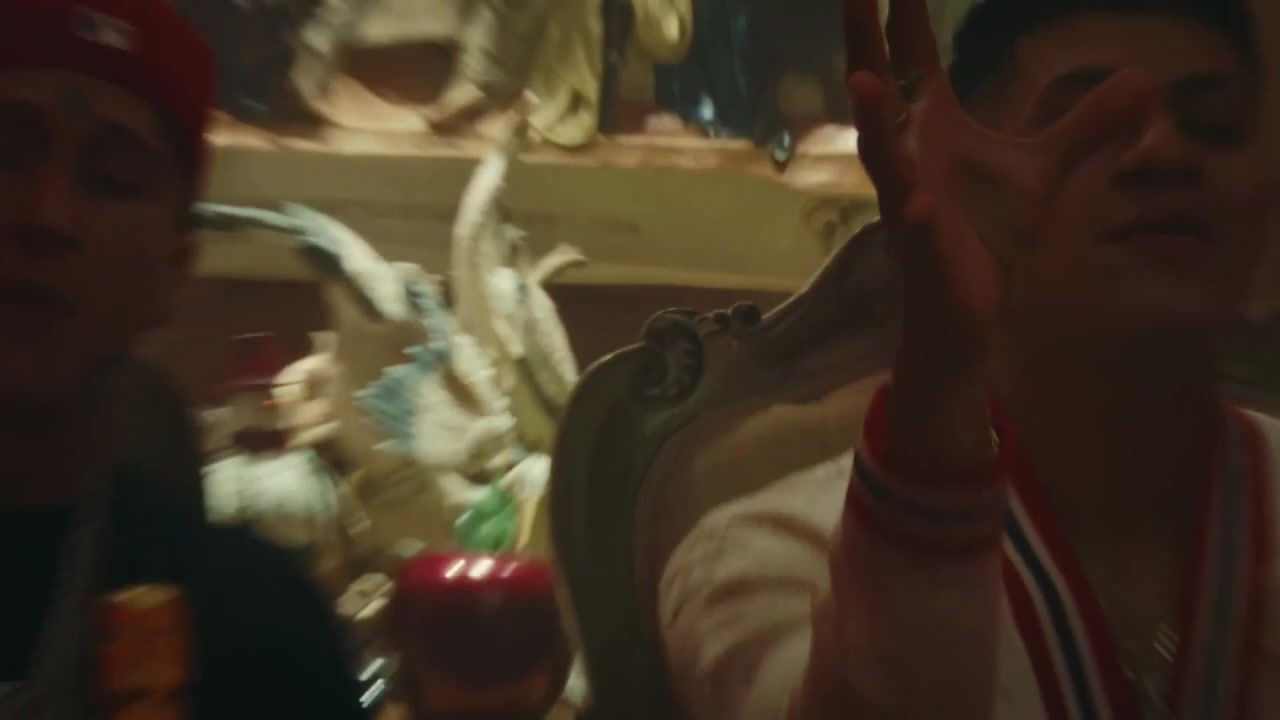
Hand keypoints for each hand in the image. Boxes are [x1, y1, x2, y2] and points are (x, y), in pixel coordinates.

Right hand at [843, 0, 1155, 463]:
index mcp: (932, 136)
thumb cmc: (991, 240)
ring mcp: (910, 207)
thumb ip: (1086, 126)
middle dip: (864, 45)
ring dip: (873, 122)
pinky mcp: (926, 257)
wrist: (967, 318)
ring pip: (885, 160)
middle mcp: (911, 163)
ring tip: (862, 81)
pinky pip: (917, 234)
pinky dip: (915, 219)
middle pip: (881, 95)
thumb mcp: (1048, 174)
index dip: (901, 20)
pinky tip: (918, 204)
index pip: (910, 65)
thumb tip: (1143, 78)